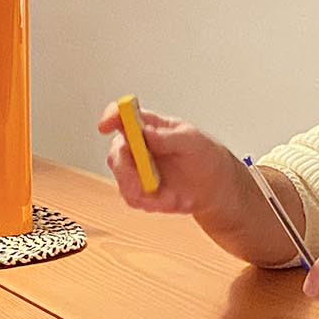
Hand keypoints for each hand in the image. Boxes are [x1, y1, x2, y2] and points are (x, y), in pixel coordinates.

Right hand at [94, 102, 239, 215]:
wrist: (212, 184)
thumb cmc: (202, 154)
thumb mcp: (191, 141)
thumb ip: (167, 137)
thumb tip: (146, 132)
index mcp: (146, 125)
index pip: (120, 116)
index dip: (110, 118)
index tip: (106, 126)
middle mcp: (134, 146)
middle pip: (116, 152)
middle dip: (125, 167)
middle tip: (142, 179)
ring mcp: (134, 170)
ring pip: (121, 179)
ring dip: (140, 189)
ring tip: (168, 194)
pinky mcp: (137, 191)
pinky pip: (132, 198)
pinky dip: (151, 202)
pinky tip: (169, 199)